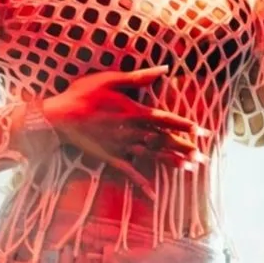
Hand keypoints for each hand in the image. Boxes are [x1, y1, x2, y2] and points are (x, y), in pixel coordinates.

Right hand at [39, 66, 203, 194]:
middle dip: (186, 148)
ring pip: (152, 156)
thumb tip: (164, 68)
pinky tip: (154, 195)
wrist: (59, 117)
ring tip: (191, 169)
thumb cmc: (82, 94)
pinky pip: (130, 173)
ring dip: (172, 163)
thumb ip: (138, 77)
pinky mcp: (111, 158)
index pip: (166, 120)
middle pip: (164, 141)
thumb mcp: (110, 79)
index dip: (185, 126)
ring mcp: (122, 147)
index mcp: (134, 112)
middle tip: (204, 157)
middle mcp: (132, 131)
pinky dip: (142, 184)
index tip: (203, 132)